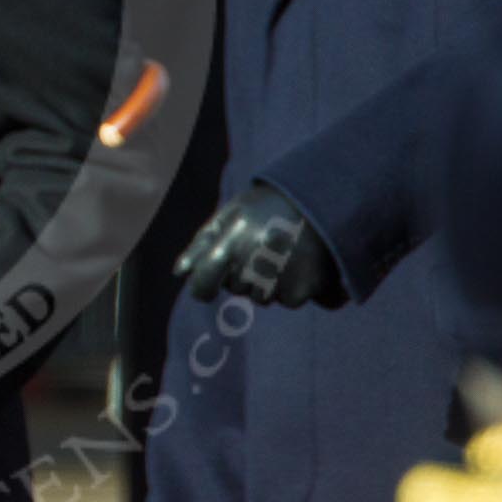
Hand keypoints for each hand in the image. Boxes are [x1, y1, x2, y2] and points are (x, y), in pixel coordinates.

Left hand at [173, 184, 345, 308]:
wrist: (322, 201)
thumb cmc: (267, 207)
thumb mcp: (229, 215)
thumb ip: (200, 245)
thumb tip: (179, 273)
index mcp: (231, 243)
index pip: (202, 286)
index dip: (203, 286)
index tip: (208, 283)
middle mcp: (253, 264)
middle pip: (234, 290)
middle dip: (241, 274)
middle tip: (261, 246)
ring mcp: (278, 280)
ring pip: (260, 298)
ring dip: (266, 282)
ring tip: (280, 252)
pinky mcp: (301, 292)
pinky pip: (285, 300)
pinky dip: (290, 287)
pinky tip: (298, 262)